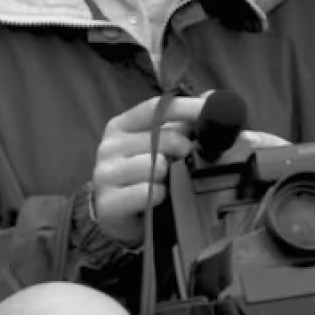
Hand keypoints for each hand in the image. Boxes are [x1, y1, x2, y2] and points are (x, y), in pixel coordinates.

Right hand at [89, 95, 204, 245]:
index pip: (155, 108)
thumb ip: (181, 123)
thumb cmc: (142, 177)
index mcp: (121, 126)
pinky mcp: (107, 202)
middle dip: (182, 147)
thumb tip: (210, 97)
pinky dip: (159, 195)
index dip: (186, 108)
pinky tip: (158, 198)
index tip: (210, 110)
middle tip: (186, 158)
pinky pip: (148, 192)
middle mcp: (108, 146)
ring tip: (166, 182)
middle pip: (159, 137)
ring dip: (168, 175)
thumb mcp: (159, 146)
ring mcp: (104, 174)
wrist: (118, 218)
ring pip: (155, 165)